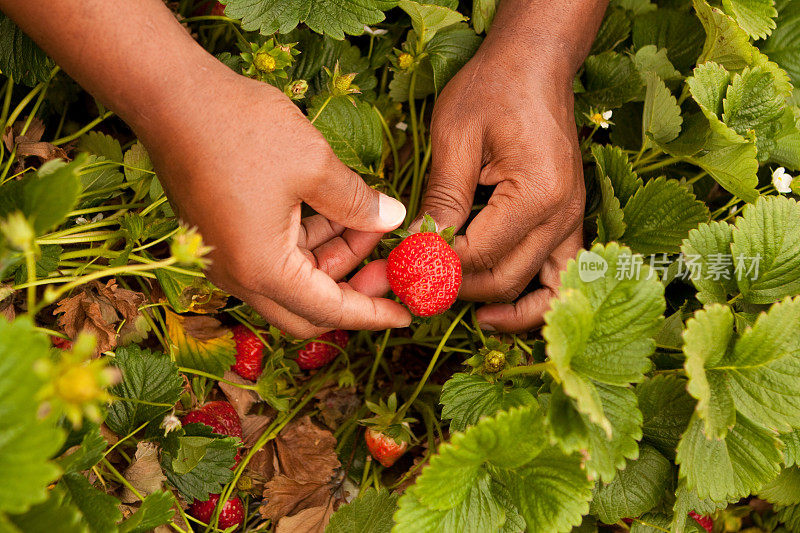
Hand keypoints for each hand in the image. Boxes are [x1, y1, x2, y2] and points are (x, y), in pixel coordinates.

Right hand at [140, 70, 411, 336]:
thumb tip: (392, 219)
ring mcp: (226, 257)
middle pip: (308, 307)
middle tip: (390, 266)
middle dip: (354, 290)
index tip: (407, 313)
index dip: (373, 313)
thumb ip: (358, 203)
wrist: (169, 96)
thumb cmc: (241, 129)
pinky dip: (309, 241)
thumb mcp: (315, 165)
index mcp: (261, 269)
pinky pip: (274, 255)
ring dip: (334, 258)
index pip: (329, 309)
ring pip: (293, 279)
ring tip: (371, 221)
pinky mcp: (223, 235)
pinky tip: (338, 210)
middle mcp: (238, 275)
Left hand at [418, 40, 584, 332]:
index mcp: (536, 195)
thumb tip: (416, 250)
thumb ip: (442, 199)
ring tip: (453, 305)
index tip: (395, 270)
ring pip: (535, 291)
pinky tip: (495, 305)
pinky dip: (530, 300)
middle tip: (409, 284)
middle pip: (503, 279)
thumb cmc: (493, 90)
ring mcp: (571, 222)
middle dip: (452, 288)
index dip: (431, 268)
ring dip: (493, 303)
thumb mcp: (456, 138)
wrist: (534, 66)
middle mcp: (563, 217)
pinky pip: (557, 277)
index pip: (476, 255)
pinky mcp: (568, 222)